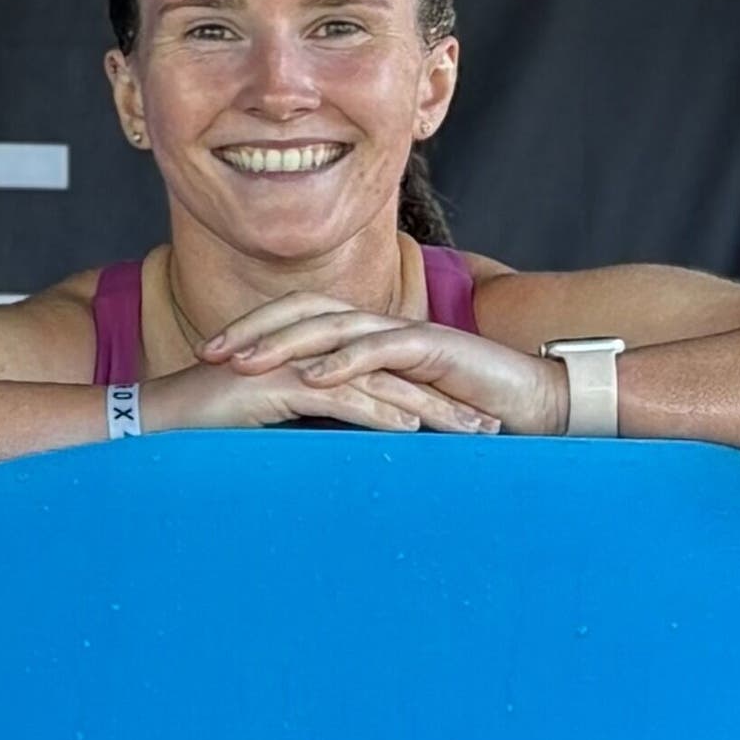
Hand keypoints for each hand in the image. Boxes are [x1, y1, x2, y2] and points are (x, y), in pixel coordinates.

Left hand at [201, 292, 569, 435]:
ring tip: (245, 362)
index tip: (205, 358)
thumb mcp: (391, 410)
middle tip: (209, 354)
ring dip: (285, 341)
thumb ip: (350, 409)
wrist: (534, 404)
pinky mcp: (432, 348)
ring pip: (333, 325)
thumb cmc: (462, 412)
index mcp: (364, 335)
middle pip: (302, 311)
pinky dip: (344, 361)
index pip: (295, 320)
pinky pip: (380, 348)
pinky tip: (313, 376)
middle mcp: (378, 325)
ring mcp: (404, 332)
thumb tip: (295, 429)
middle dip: (252, 330)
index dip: (250, 333)